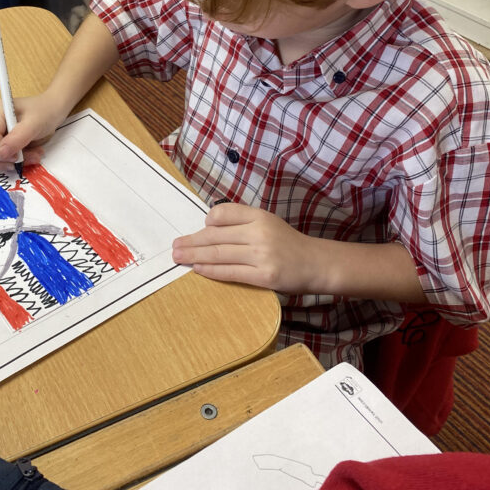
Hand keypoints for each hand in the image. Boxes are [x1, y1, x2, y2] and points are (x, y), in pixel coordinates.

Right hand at [0, 93, 63, 170]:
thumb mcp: (34, 124)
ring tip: (32, 157)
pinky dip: (13, 160)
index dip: (1, 152)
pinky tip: (28, 155)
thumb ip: (17, 138)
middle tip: (25, 161)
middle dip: (5, 160)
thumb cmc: (44, 113)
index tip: (18, 158)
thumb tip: (1, 153)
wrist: (52, 111)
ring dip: (10, 162)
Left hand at [171, 202, 325, 294]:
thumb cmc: (286, 243)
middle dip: (192, 241)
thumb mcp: (267, 222)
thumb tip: (208, 227)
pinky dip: (211, 271)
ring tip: (178, 257)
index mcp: (259, 215)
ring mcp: (261, 254)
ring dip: (194, 255)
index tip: (199, 229)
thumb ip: (242, 222)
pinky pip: (230, 272)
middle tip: (175, 246)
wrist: (315, 263)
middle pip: (216, 235)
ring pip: (219, 254)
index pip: (224, 213)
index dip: (208, 221)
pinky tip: (198, 268)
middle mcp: (259, 232)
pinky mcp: (264, 276)